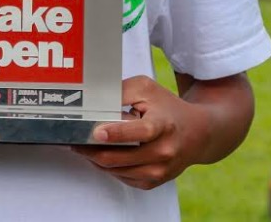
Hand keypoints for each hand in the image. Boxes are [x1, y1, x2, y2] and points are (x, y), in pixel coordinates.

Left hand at [71, 75, 209, 189]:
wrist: (196, 134)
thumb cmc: (167, 108)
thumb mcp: (146, 89)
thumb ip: (121, 92)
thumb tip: (95, 102)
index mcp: (164, 125)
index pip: (140, 132)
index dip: (118, 133)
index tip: (97, 132)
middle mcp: (164, 151)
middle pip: (120, 157)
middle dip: (92, 150)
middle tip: (74, 140)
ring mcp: (160, 170)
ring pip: (116, 170)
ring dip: (96, 159)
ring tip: (83, 146)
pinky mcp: (154, 181)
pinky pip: (122, 178)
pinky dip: (108, 167)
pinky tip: (101, 154)